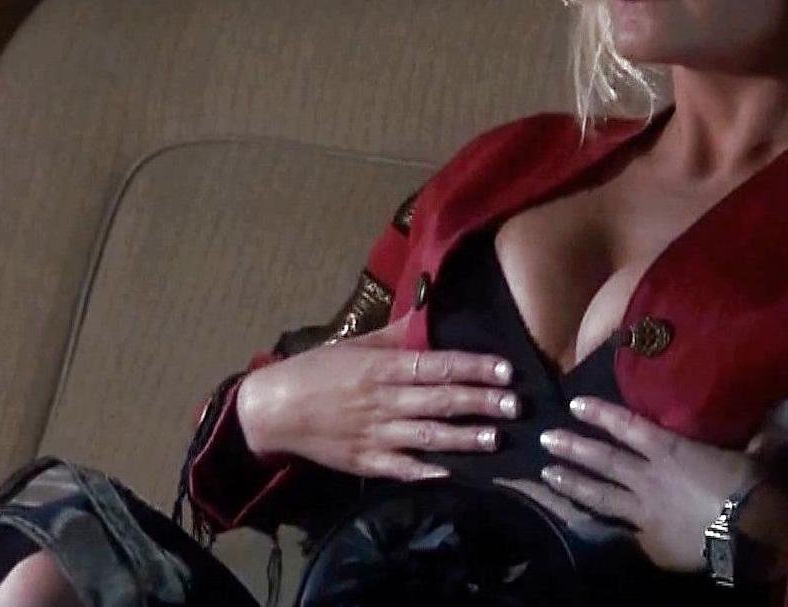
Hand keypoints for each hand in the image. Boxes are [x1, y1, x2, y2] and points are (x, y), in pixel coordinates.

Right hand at [235, 313, 519, 480]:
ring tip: (496, 438)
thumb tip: (428, 313)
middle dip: (480, 402)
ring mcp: (375, 434)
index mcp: (380, 367)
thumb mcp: (354, 344)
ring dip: (464, 438)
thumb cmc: (316, 371)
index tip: (504, 368)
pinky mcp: (366, 462)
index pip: (436, 365)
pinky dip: (427, 471)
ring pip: (428, 436)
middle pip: (439, 401)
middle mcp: (382, 400)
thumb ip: (395, 334)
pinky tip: (454, 473)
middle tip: (515, 404)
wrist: (272, 409)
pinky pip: (402, 467)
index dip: (472, 367)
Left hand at [537, 396, 787, 574]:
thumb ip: (767, 432)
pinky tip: (575, 526)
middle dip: (573, 449)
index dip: (601, 414)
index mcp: (671, 451)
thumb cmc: (752, 489)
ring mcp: (644, 513)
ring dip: (572, 484)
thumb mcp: (761, 456)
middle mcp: (649, 479)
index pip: (628, 427)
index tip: (575, 405)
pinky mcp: (648, 543)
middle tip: (545, 440)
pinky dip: (598, 528)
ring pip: (600, 496)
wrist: (749, 537)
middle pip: (604, 461)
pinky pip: (618, 533)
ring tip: (546, 475)